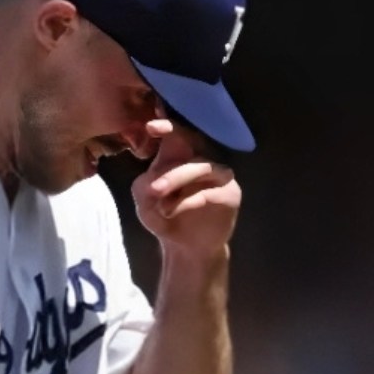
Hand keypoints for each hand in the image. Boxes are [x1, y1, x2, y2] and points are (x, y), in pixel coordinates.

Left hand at [131, 119, 241, 258]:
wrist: (187, 247)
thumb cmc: (165, 216)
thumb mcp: (145, 202)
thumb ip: (143, 186)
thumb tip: (151, 179)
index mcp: (180, 155)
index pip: (177, 134)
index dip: (167, 126)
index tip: (151, 126)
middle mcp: (202, 158)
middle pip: (193, 146)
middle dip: (170, 166)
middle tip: (152, 188)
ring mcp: (219, 174)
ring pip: (201, 167)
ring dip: (177, 182)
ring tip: (160, 204)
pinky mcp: (231, 194)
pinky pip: (211, 192)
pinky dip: (188, 202)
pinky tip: (172, 212)